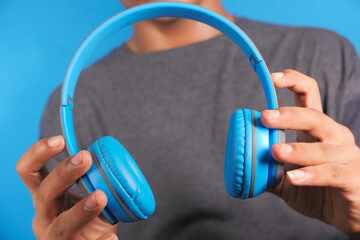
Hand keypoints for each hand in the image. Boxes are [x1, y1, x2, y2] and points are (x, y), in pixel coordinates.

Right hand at [16, 136, 117, 239]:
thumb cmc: (87, 215)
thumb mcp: (84, 193)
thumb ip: (93, 176)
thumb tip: (110, 154)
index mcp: (45, 197)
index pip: (29, 171)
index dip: (38, 153)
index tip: (60, 139)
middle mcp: (45, 216)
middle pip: (46, 193)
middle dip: (64, 173)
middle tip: (85, 157)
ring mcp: (57, 238)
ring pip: (63, 225)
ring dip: (81, 210)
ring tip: (101, 197)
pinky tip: (112, 236)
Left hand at [262, 70, 359, 238]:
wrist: (349, 214)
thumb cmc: (319, 190)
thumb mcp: (289, 176)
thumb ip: (268, 168)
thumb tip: (240, 164)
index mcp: (317, 129)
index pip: (309, 94)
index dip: (293, 81)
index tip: (272, 78)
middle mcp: (334, 136)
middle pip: (314, 117)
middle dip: (288, 115)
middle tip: (265, 118)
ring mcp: (347, 156)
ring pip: (322, 148)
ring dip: (297, 149)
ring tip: (275, 151)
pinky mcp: (353, 178)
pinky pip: (330, 174)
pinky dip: (310, 175)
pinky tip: (293, 177)